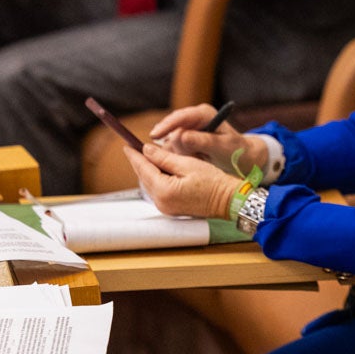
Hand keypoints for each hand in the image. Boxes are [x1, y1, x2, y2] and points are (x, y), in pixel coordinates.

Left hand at [124, 142, 239, 219]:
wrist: (227, 200)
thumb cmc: (213, 181)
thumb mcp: (187, 164)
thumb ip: (164, 157)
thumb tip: (147, 150)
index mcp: (164, 190)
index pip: (143, 168)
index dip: (134, 155)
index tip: (126, 144)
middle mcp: (161, 202)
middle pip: (144, 177)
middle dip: (139, 162)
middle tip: (133, 147)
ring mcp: (165, 208)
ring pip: (149, 184)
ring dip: (147, 170)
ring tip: (146, 155)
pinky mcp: (171, 208)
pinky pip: (157, 191)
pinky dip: (156, 178)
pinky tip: (158, 169)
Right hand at [150, 104, 267, 173]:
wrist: (242, 157)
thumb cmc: (235, 150)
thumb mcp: (221, 146)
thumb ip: (203, 141)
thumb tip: (181, 136)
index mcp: (203, 114)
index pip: (180, 116)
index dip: (166, 125)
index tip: (156, 135)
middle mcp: (194, 118)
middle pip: (171, 128)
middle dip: (173, 143)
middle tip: (182, 155)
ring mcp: (188, 128)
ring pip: (170, 139)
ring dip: (177, 151)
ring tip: (195, 158)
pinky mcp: (184, 139)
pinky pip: (173, 147)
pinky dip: (178, 155)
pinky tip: (189, 160)